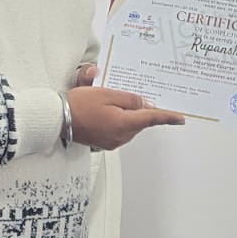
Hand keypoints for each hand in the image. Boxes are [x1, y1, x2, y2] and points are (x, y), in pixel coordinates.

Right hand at [67, 67, 184, 148]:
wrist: (57, 119)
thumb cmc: (78, 105)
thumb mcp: (107, 94)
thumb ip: (130, 99)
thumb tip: (145, 105)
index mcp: (124, 124)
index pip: (152, 119)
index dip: (167, 118)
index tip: (180, 119)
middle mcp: (121, 137)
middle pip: (139, 122)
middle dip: (135, 109)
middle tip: (118, 96)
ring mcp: (112, 142)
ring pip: (128, 126)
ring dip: (123, 114)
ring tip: (104, 104)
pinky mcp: (105, 143)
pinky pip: (118, 130)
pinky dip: (115, 120)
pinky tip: (102, 112)